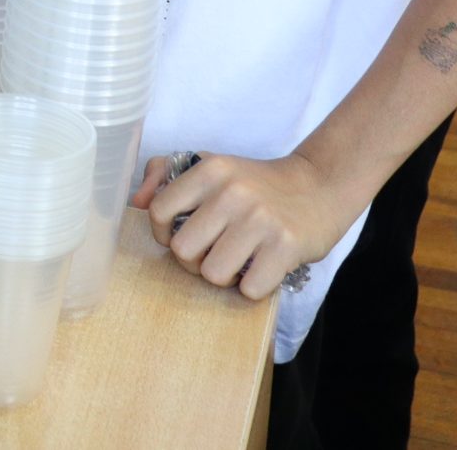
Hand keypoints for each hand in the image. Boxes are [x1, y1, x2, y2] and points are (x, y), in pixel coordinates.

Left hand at [132, 151, 354, 299]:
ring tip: (238, 262)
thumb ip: (166, 174)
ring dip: (224, 277)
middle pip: (183, 251)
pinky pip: (248, 289)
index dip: (163, 233)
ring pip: (213, 274)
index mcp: (211, 170)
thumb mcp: (213, 166)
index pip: (158, 211)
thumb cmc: (257, 183)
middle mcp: (233, 192)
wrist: (320, 185)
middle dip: (194, 261)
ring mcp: (260, 220)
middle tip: (213, 253)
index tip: (180, 235)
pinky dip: (253, 287)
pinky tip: (262, 269)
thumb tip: (136, 201)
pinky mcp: (286, 246)